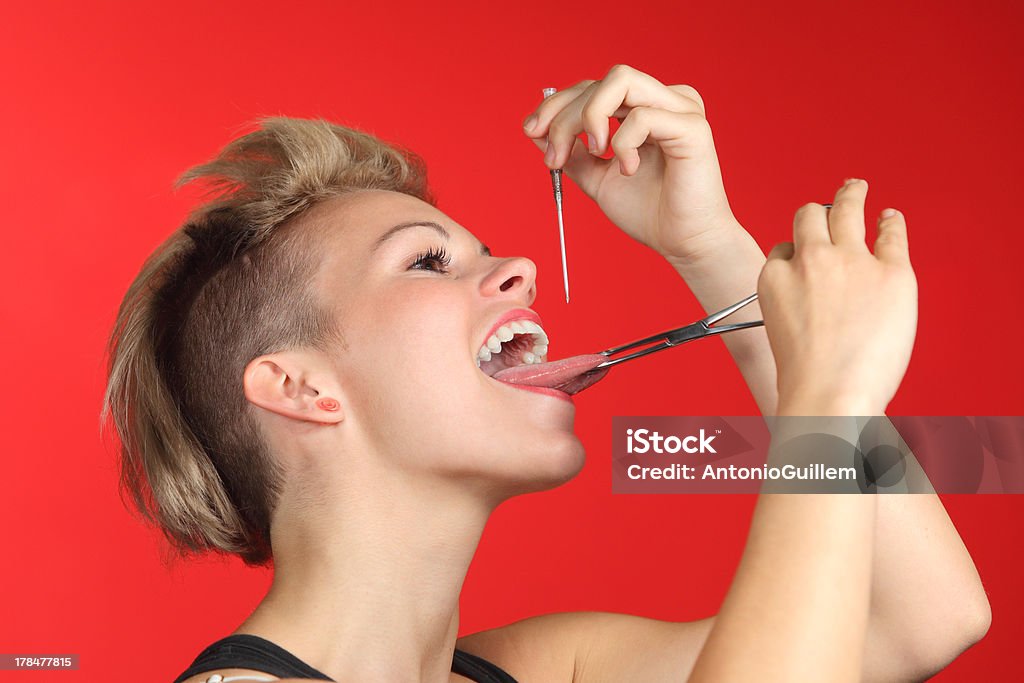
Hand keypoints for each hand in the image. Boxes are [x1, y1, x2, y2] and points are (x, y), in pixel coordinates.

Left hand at [522, 64, 739, 261]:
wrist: (682, 243)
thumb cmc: (649, 213)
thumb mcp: (597, 179)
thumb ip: (574, 154)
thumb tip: (537, 132)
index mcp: (645, 107)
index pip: (593, 87)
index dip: (556, 105)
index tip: (532, 132)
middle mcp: (664, 99)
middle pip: (600, 81)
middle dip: (564, 117)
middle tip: (555, 158)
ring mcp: (680, 109)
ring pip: (620, 80)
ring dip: (590, 117)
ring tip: (595, 154)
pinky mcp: (692, 127)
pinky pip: (642, 116)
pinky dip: (623, 143)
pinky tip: (629, 169)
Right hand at [757, 179, 917, 414]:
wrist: (831, 394)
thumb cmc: (806, 377)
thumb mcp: (779, 330)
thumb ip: (792, 302)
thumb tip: (813, 297)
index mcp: (776, 277)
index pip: (784, 250)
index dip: (796, 254)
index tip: (805, 260)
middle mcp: (810, 260)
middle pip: (810, 218)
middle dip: (817, 213)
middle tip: (831, 204)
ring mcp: (852, 262)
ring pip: (847, 210)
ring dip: (852, 195)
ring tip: (857, 188)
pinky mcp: (892, 272)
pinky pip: (892, 234)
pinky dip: (891, 222)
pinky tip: (891, 218)